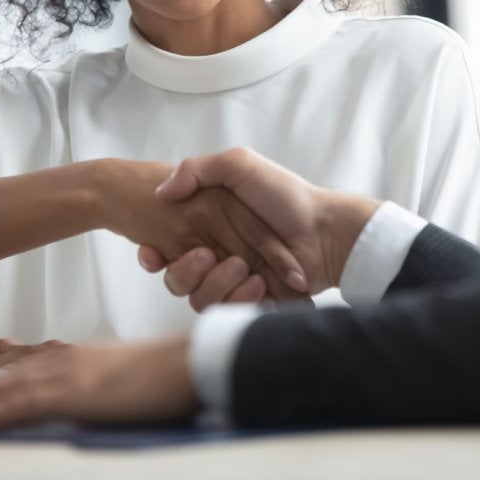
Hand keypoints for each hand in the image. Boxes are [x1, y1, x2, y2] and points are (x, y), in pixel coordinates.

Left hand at [0, 336, 196, 429]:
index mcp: (79, 355)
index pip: (22, 363)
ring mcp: (66, 373)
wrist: (192, 363)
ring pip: (0, 389)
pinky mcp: (70, 393)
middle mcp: (65, 358)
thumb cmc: (172, 374)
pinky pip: (15, 405)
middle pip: (3, 373)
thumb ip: (98, 385)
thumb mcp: (126, 377)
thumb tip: (84, 400)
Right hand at [98, 159, 308, 301]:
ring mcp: (234, 280)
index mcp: (208, 225)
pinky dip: (241, 300)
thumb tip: (161, 193)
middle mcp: (216, 254)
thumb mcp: (240, 164)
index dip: (153, 255)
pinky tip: (260, 284)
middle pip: (177, 279)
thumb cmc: (285, 195)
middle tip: (207, 256)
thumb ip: (196, 169)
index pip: (166, 247)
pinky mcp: (251, 301)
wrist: (326, 231)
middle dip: (185, 272)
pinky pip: (229, 315)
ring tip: (246, 270)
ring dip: (217, 285)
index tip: (152, 254)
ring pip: (199, 300)